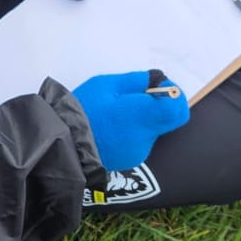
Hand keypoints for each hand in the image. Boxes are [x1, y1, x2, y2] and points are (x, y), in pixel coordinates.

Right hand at [71, 70, 189, 170]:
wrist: (63, 143)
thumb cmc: (83, 109)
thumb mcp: (107, 84)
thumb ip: (137, 81)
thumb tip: (157, 80)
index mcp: (142, 115)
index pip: (177, 108)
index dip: (173, 94)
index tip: (158, 86)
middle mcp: (146, 136)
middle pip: (169, 119)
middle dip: (159, 105)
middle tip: (137, 96)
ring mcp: (139, 150)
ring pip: (154, 129)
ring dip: (144, 118)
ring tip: (116, 112)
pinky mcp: (131, 160)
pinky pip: (141, 140)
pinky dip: (134, 130)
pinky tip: (113, 126)